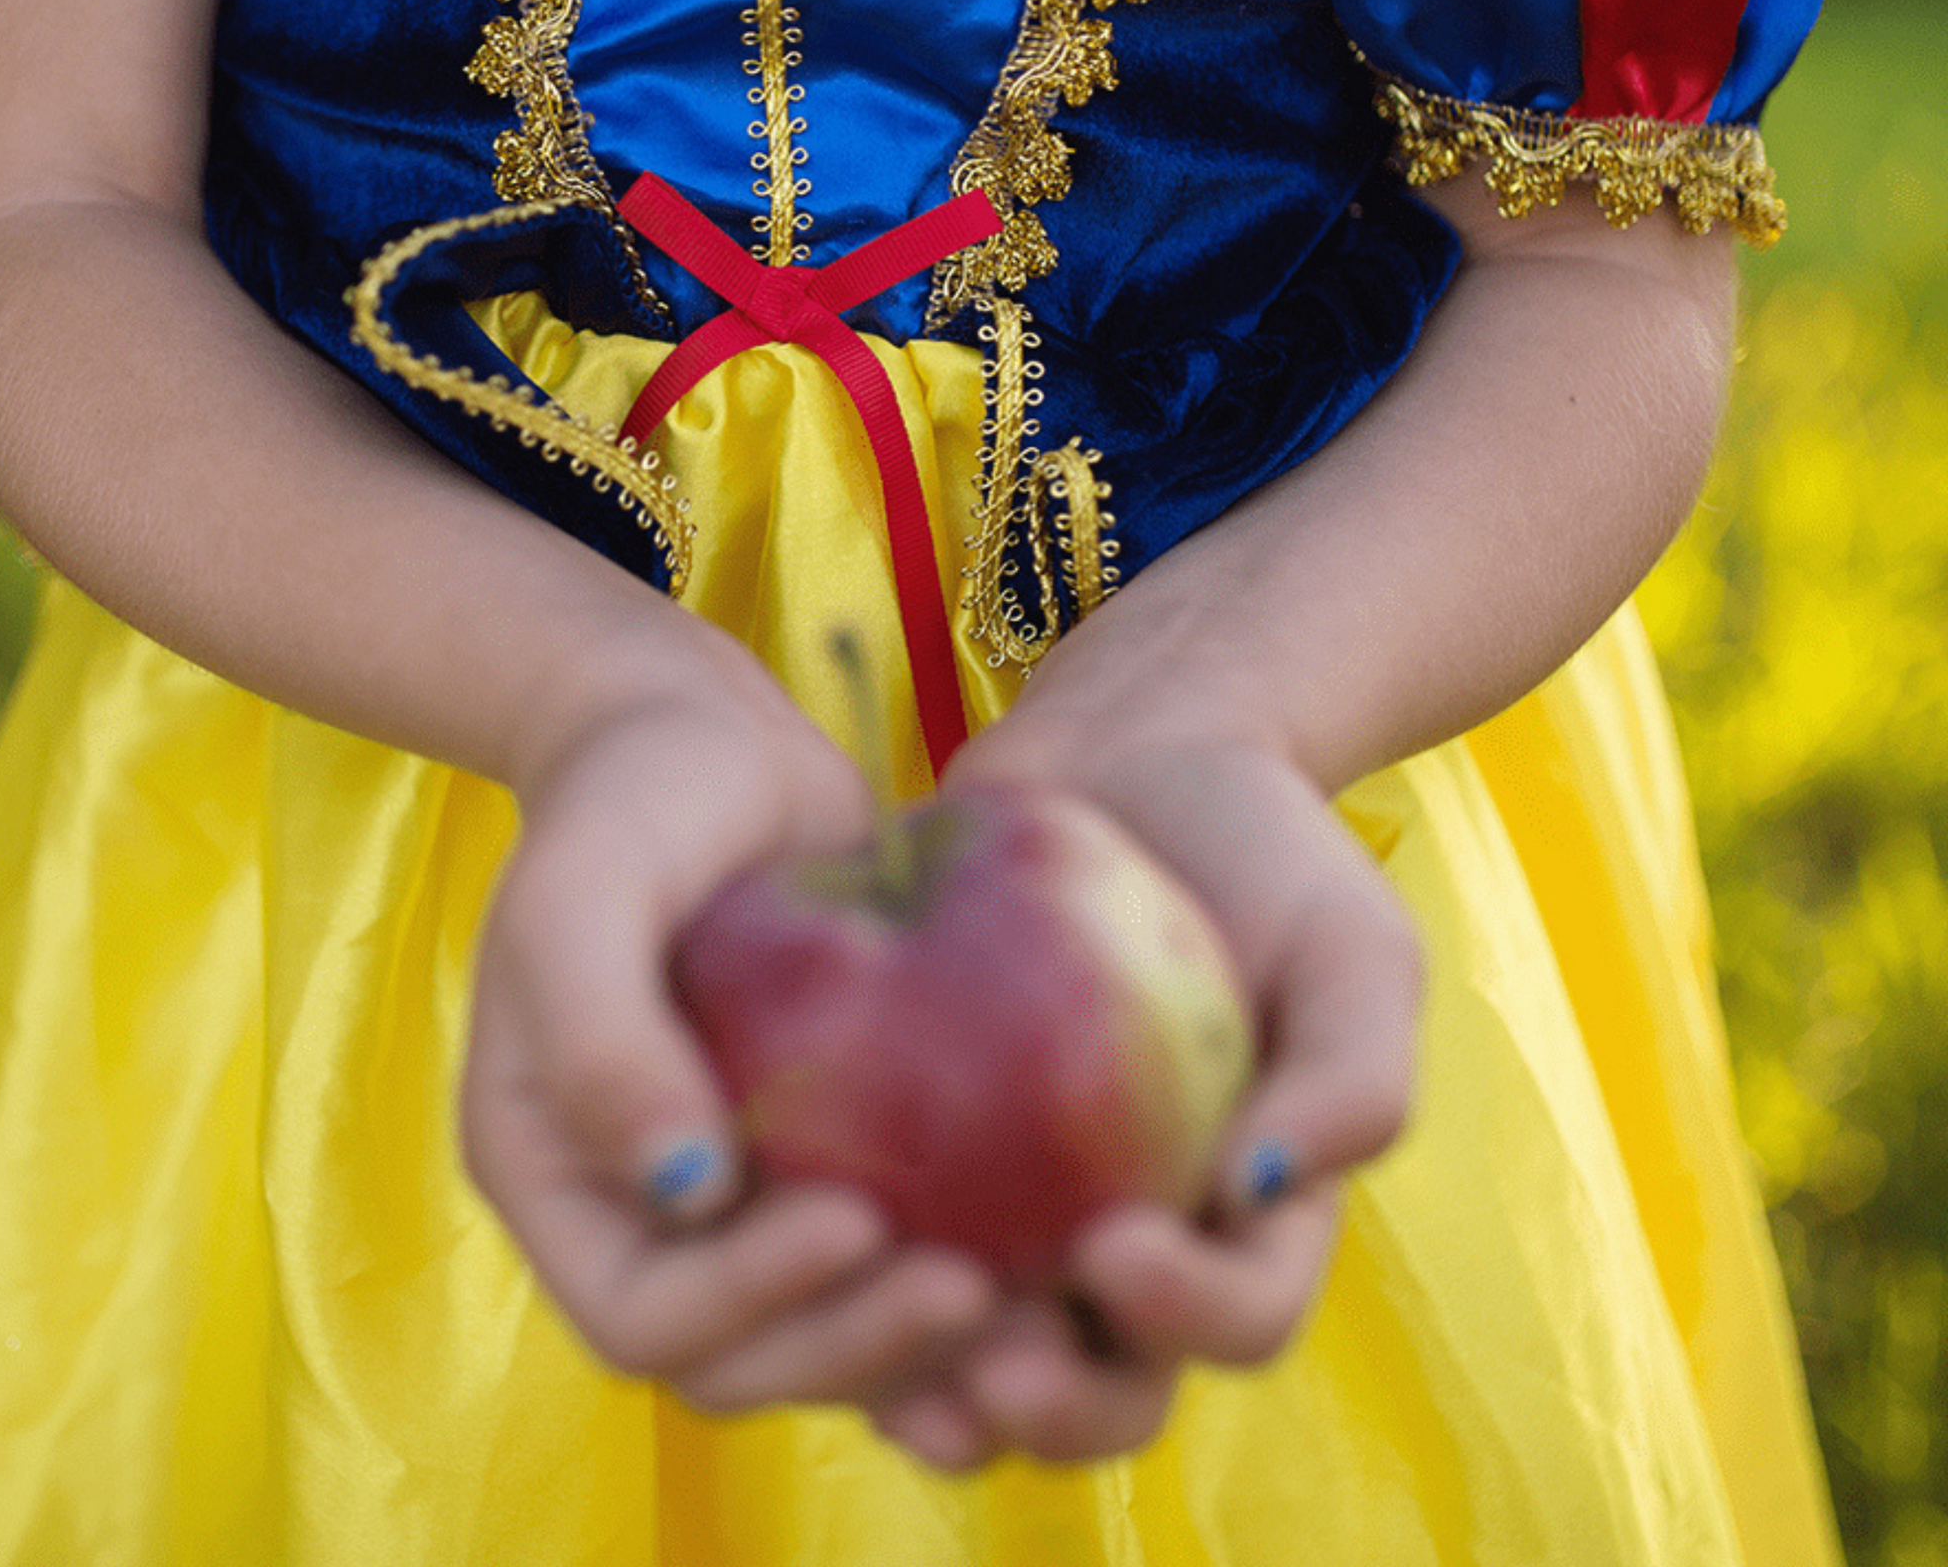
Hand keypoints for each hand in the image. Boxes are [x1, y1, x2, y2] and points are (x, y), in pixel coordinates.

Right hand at [460, 649, 1006, 1424]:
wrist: (712, 738)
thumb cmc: (631, 797)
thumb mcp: (582, 889)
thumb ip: (597, 1035)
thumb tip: (680, 1188)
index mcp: (557, 1177)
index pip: (642, 1314)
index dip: (745, 1303)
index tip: (856, 1223)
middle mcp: (646, 1214)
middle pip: (744, 1360)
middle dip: (855, 1345)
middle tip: (976, 1287)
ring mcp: (742, 1197)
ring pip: (826, 1337)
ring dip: (919, 1345)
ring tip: (1030, 1293)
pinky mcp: (831, 1159)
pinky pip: (888, 1263)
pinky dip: (957, 1283)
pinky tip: (1051, 1255)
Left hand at [865, 675, 1420, 1468]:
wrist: (1132, 748)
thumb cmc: (1258, 845)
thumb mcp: (1350, 941)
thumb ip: (1354, 1072)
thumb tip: (1264, 1191)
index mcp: (1252, 1216)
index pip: (1239, 1315)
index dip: (1185, 1315)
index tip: (1116, 1249)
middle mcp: (1138, 1237)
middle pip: (1107, 1388)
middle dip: (1053, 1407)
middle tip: (992, 1369)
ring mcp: (1026, 1209)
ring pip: (985, 1360)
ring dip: (943, 1393)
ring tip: (893, 1377)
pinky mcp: (926, 1159)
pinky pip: (884, 1258)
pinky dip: (850, 1290)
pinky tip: (799, 1270)